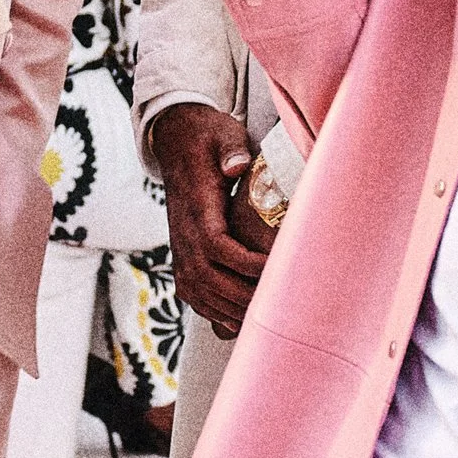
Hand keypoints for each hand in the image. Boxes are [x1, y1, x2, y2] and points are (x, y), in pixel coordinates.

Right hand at [147, 100, 266, 334]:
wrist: (177, 143)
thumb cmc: (209, 140)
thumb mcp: (223, 135)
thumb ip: (230, 151)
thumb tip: (235, 165)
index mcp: (197, 209)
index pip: (218, 247)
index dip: (247, 265)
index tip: (276, 269)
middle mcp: (183, 235)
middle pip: (210, 280)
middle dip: (245, 296)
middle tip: (280, 304)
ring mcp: (180, 249)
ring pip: (201, 293)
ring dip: (231, 310)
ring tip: (265, 319)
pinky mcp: (182, 257)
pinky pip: (193, 294)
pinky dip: (214, 312)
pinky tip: (238, 322)